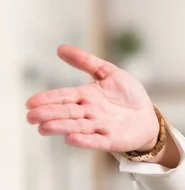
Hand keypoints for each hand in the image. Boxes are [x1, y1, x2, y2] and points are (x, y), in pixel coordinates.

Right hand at [26, 45, 158, 151]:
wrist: (148, 117)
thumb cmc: (129, 96)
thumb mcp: (110, 73)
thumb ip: (87, 61)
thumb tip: (60, 48)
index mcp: (87, 96)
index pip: (64, 97)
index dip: (48, 99)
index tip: (30, 103)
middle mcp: (90, 113)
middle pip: (67, 113)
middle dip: (49, 114)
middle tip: (31, 117)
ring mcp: (100, 127)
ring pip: (78, 127)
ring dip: (61, 127)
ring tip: (44, 128)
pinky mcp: (112, 140)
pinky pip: (97, 141)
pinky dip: (84, 141)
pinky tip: (71, 139)